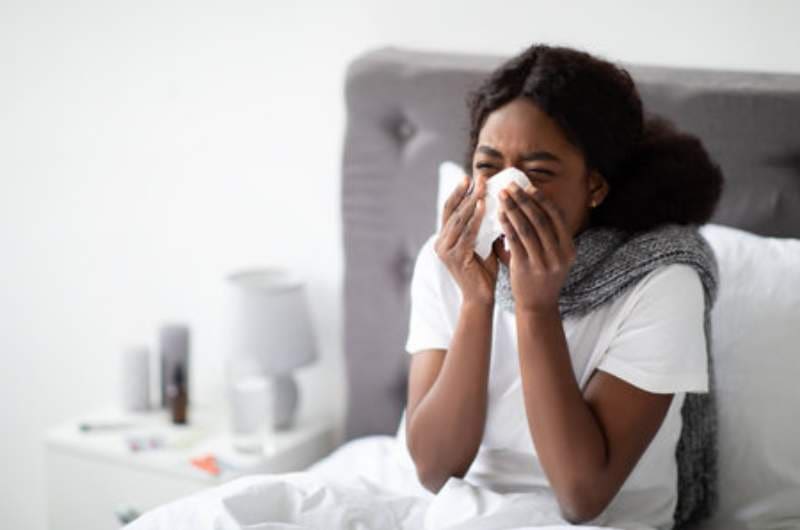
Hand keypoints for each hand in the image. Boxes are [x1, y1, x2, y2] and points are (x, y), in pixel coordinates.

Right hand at [435, 173, 498, 305]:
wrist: (481, 298)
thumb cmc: (484, 272)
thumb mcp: (482, 243)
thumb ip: (482, 227)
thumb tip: (495, 203)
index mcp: (444, 238)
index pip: (450, 210)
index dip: (458, 192)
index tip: (469, 177)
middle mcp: (440, 243)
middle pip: (452, 211)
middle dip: (466, 192)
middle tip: (479, 177)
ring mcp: (445, 250)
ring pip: (459, 220)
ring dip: (472, 202)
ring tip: (483, 187)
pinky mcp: (455, 258)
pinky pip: (467, 233)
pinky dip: (475, 218)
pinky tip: (483, 206)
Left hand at [498, 182, 575, 313]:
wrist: (537, 306)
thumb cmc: (542, 276)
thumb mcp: (555, 256)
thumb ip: (550, 235)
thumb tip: (534, 204)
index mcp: (569, 248)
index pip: (556, 216)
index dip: (541, 199)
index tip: (528, 186)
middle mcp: (559, 254)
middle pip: (540, 219)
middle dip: (524, 199)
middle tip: (511, 186)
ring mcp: (543, 262)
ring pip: (526, 228)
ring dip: (513, 208)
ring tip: (502, 196)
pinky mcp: (526, 268)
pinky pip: (514, 241)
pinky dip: (506, 225)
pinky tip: (499, 215)